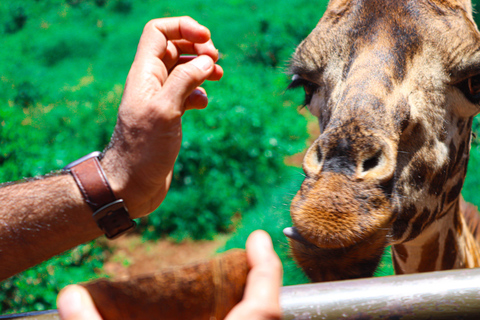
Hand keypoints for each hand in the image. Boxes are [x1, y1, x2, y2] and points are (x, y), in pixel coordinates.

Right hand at [57, 231, 282, 319]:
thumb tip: (67, 294)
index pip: (264, 305)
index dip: (265, 267)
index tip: (258, 238)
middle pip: (266, 312)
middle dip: (261, 281)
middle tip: (251, 255)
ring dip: (252, 301)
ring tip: (239, 280)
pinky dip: (238, 316)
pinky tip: (218, 313)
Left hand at [100, 16, 222, 217]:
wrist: (132, 185)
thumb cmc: (144, 150)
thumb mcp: (165, 110)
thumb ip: (184, 81)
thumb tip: (206, 61)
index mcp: (145, 74)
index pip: (158, 32)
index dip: (183, 27)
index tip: (206, 39)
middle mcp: (151, 82)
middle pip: (173, 47)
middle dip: (196, 47)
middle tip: (215, 60)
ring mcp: (159, 100)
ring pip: (182, 70)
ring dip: (201, 68)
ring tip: (218, 76)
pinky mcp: (168, 117)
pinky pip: (185, 94)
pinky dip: (198, 92)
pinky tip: (203, 103)